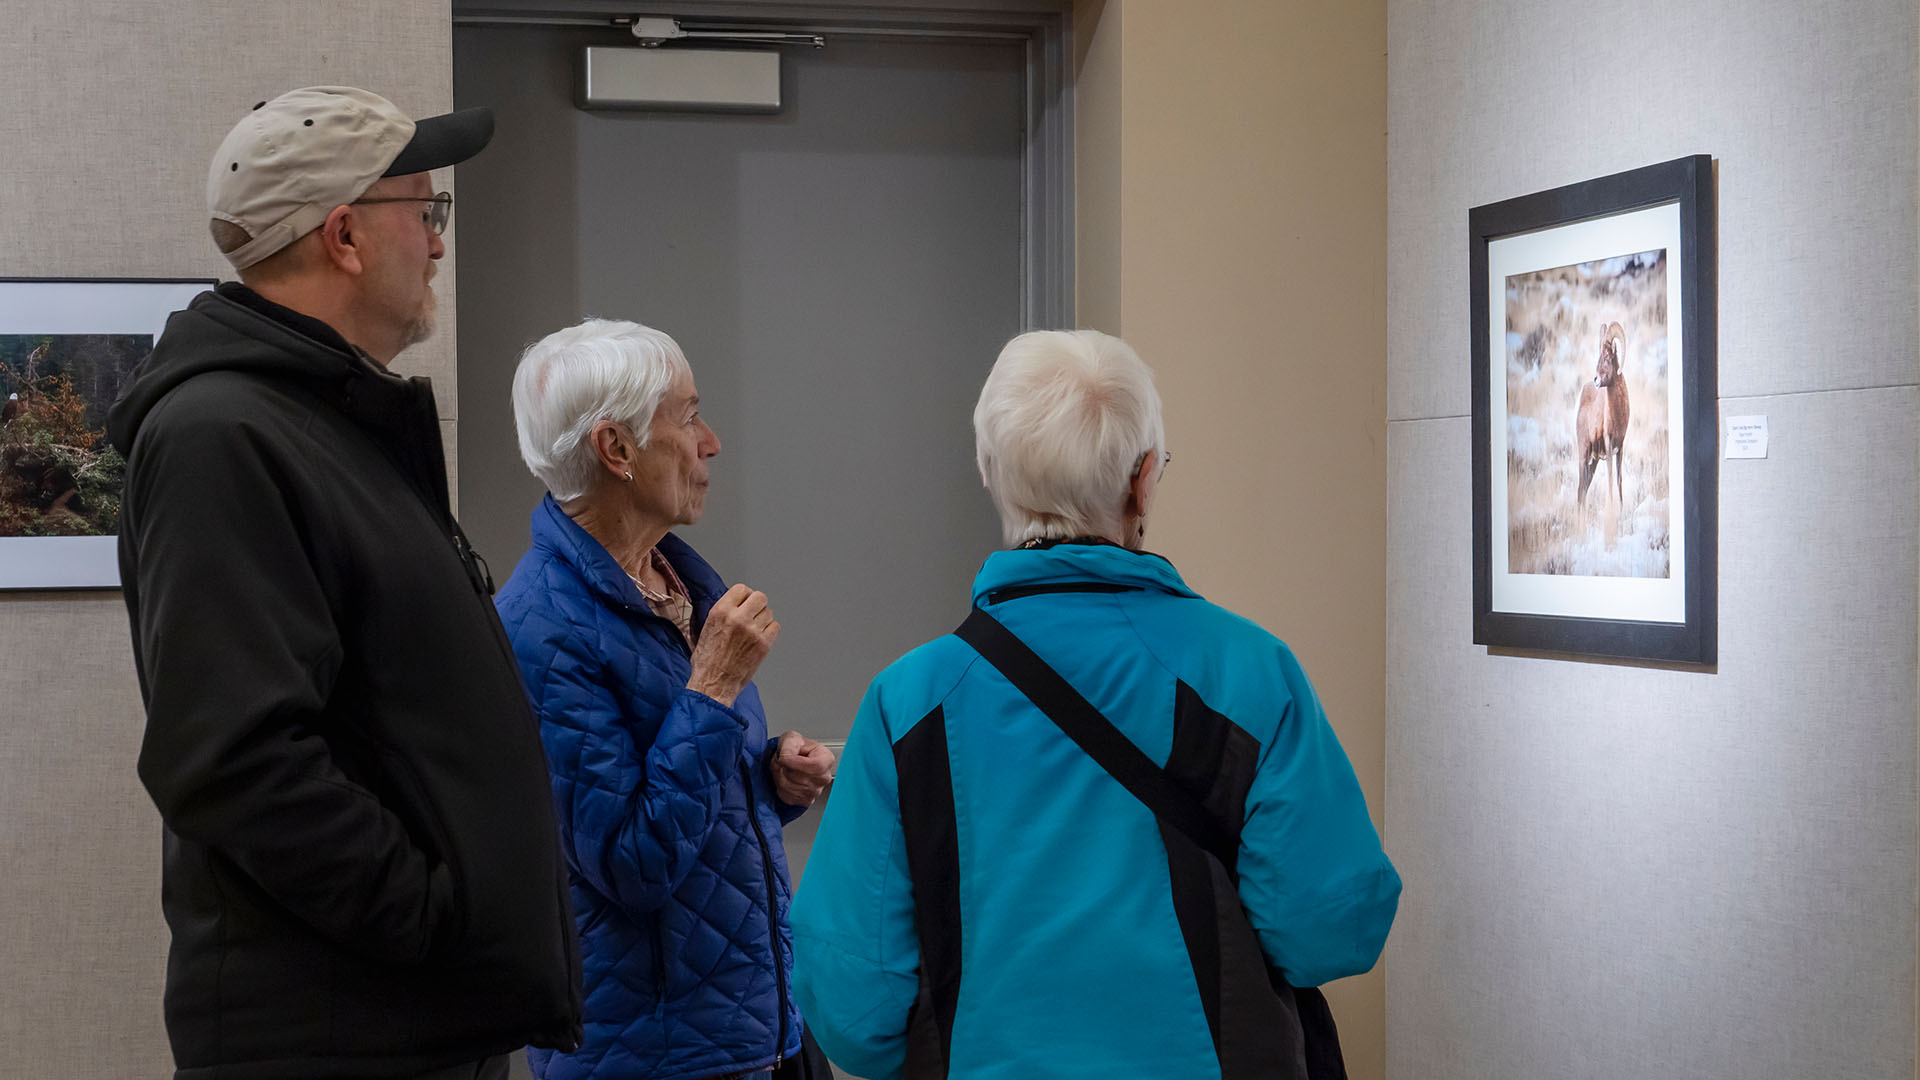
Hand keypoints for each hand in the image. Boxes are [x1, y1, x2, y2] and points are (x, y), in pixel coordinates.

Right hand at [686, 584, 778, 706]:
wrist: (713, 684)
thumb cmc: (707, 661)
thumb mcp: (707, 628)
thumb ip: (723, 613)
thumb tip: (736, 604)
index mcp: (720, 612)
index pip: (741, 589)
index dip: (745, 595)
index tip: (745, 601)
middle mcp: (738, 618)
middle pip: (760, 597)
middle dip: (757, 604)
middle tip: (753, 613)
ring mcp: (753, 631)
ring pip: (769, 612)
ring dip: (763, 618)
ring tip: (754, 629)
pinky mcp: (763, 645)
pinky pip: (775, 627)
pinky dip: (770, 630)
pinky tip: (760, 637)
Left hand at [770, 730, 834, 808]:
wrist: (792, 759)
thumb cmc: (797, 748)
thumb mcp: (792, 738)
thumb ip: (789, 745)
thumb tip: (786, 757)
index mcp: (826, 759)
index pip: (815, 766)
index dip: (796, 763)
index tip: (783, 758)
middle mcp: (824, 777)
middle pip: (799, 777)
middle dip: (784, 768)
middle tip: (782, 759)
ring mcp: (816, 792)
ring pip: (789, 787)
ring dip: (779, 776)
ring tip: (783, 768)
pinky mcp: (805, 801)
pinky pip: (786, 796)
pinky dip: (780, 787)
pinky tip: (784, 778)